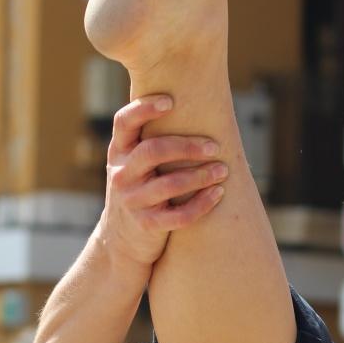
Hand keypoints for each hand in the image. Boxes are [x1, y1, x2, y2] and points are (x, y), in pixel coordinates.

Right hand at [100, 94, 227, 268]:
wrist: (122, 241)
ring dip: (201, 176)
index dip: (144, 109)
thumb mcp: (134, 164)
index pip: (124, 122)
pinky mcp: (147, 225)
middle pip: (153, 151)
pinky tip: (219, 193)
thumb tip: (191, 101)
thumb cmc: (140, 190)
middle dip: (187, 146)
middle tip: (215, 146)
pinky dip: (202, 204)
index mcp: (119, 152)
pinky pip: (178, 215)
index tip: (171, 101)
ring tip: (223, 170)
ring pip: (169, 184)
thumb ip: (151, 140)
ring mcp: (132, 201)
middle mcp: (121, 174)